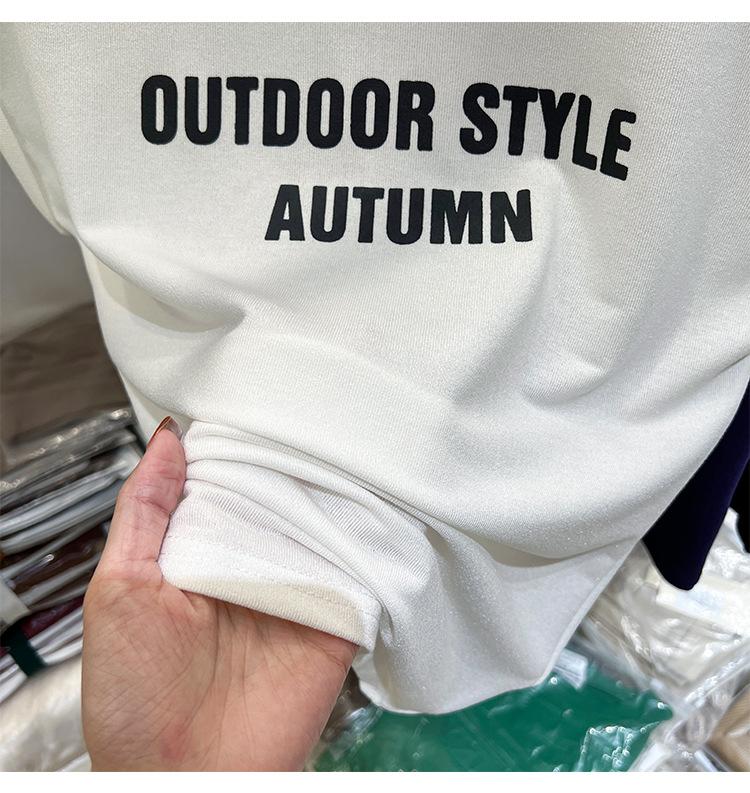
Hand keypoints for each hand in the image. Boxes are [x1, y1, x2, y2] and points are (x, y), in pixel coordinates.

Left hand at [81, 418, 355, 770]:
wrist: (187, 780)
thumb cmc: (136, 698)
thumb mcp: (118, 591)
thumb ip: (143, 513)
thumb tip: (168, 438)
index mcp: (202, 552)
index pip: (230, 482)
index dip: (242, 447)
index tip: (261, 403)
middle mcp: (252, 565)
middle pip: (282, 498)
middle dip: (295, 462)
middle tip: (317, 414)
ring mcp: (296, 592)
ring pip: (323, 526)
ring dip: (335, 494)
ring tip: (349, 447)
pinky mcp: (335, 622)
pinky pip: (359, 573)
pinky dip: (369, 542)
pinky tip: (374, 506)